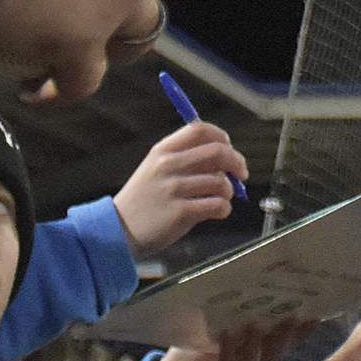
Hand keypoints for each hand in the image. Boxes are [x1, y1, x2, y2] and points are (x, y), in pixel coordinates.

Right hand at [115, 121, 247, 253]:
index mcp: (163, 150)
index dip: (222, 136)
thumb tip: (227, 157)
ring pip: (221, 181)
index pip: (200, 129)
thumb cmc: (144, 201)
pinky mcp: (180, 212)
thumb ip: (187, 160)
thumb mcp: (156, 170)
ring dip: (230, 191)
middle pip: (218, 152)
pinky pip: (218, 205)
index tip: (230, 148)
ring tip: (221, 199)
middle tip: (242, 174)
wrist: (118, 230)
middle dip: (237, 162)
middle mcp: (168, 165)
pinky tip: (217, 212)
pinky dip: (224, 209)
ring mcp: (174, 189)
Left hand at [153, 317, 314, 360]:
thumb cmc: (194, 350)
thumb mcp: (216, 327)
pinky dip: (227, 353)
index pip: (283, 342)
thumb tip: (251, 279)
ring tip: (258, 323)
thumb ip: (234, 313)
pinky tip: (228, 334)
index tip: (316, 312)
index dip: (300, 331)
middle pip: (273, 353)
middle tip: (295, 314)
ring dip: (257, 344)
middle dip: (285, 335)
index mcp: (254, 354)